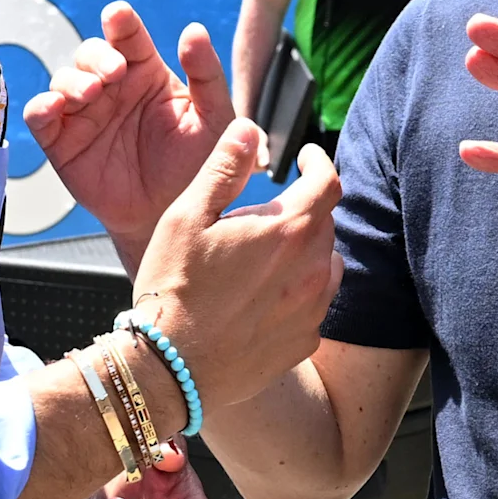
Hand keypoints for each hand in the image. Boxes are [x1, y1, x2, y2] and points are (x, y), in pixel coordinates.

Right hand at [21, 5, 236, 264]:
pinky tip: (54, 107)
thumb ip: (207, 75)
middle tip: (115, 72)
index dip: (121, 22)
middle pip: (91, 53)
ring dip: (72, 80)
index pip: (129, 37)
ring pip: (63, 79)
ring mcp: (84, 112)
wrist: (171, 215)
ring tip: (92, 93)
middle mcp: (112, 87)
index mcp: (147, 73)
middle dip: (98, 55)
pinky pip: (40, 116)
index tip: (119, 15)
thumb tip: (194, 30)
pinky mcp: (61, 141)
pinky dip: (41, 107)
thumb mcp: (213, 119)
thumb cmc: (195, 165)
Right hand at [132, 117, 341, 417]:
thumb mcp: (187, 217)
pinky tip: (262, 297)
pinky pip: (314, 304)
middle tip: (262, 215)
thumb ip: (223, 169)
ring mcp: (312, 309)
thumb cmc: (172, 289)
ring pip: (324, 263)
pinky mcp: (304, 341)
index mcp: (288, 231)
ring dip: (303, 251)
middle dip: (301, 209)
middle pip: (324, 223)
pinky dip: (298, 291)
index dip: (319, 162)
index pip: (328, 182)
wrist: (169, 370)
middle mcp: (313, 269)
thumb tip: (248, 128)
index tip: (305, 157)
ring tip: (263, 257)